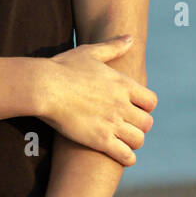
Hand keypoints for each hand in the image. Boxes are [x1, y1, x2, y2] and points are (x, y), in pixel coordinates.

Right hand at [39, 35, 156, 166]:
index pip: (151, 102)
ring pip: (139, 140)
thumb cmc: (63, 68)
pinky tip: (121, 156)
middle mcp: (122, 104)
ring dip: (133, 142)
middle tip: (129, 127)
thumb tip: (131, 38)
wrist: (44, 87)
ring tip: (124, 142)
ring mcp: (112, 123)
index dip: (145, 107)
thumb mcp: (90, 52)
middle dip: (140, 126)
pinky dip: (127, 158)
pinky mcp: (100, 140)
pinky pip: (126, 155)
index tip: (135, 109)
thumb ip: (113, 47)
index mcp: (123, 84)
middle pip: (147, 123)